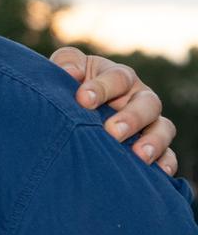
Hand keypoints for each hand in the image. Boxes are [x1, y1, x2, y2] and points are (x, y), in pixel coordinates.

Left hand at [51, 46, 177, 174]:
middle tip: (112, 131)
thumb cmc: (71, 84)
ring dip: (154, 141)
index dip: (102, 88)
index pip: (118, 78)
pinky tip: (160, 172)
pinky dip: (167, 162)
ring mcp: (149, 122)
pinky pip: (168, 154)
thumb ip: (67, 63)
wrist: (72, 109)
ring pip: (163, 128)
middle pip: (148, 103)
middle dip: (131, 118)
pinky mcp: (153, 145)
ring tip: (139, 155)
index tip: (83, 100)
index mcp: (119, 76)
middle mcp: (139, 97)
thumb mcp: (67, 67)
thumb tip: (69, 72)